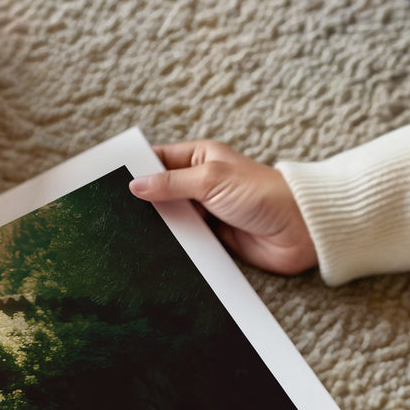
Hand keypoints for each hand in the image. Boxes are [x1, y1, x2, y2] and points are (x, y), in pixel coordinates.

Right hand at [129, 140, 316, 274]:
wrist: (298, 230)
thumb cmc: (263, 194)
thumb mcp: (211, 180)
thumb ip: (171, 184)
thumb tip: (136, 185)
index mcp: (200, 158)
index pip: (158, 160)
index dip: (136, 169)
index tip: (111, 181)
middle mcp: (201, 183)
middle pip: (161, 192)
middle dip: (143, 202)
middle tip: (115, 213)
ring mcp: (206, 212)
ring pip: (171, 219)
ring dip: (158, 227)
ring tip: (130, 234)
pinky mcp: (213, 238)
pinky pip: (186, 241)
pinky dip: (174, 245)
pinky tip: (157, 251)